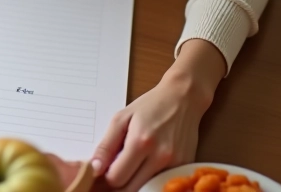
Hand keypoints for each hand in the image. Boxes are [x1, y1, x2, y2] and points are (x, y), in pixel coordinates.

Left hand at [91, 40, 225, 191]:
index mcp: (140, 142)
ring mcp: (175, 164)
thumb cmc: (150, 106)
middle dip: (117, 185)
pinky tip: (145, 168)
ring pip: (146, 189)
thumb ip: (106, 145)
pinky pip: (161, 183)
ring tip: (128, 170)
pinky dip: (150, 181)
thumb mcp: (121, 118)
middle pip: (131, 189)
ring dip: (133, 184)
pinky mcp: (185, 167)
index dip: (105, 178)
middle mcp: (160, 157)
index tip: (102, 172)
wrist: (184, 98)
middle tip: (112, 175)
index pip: (116, 178)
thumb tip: (94, 168)